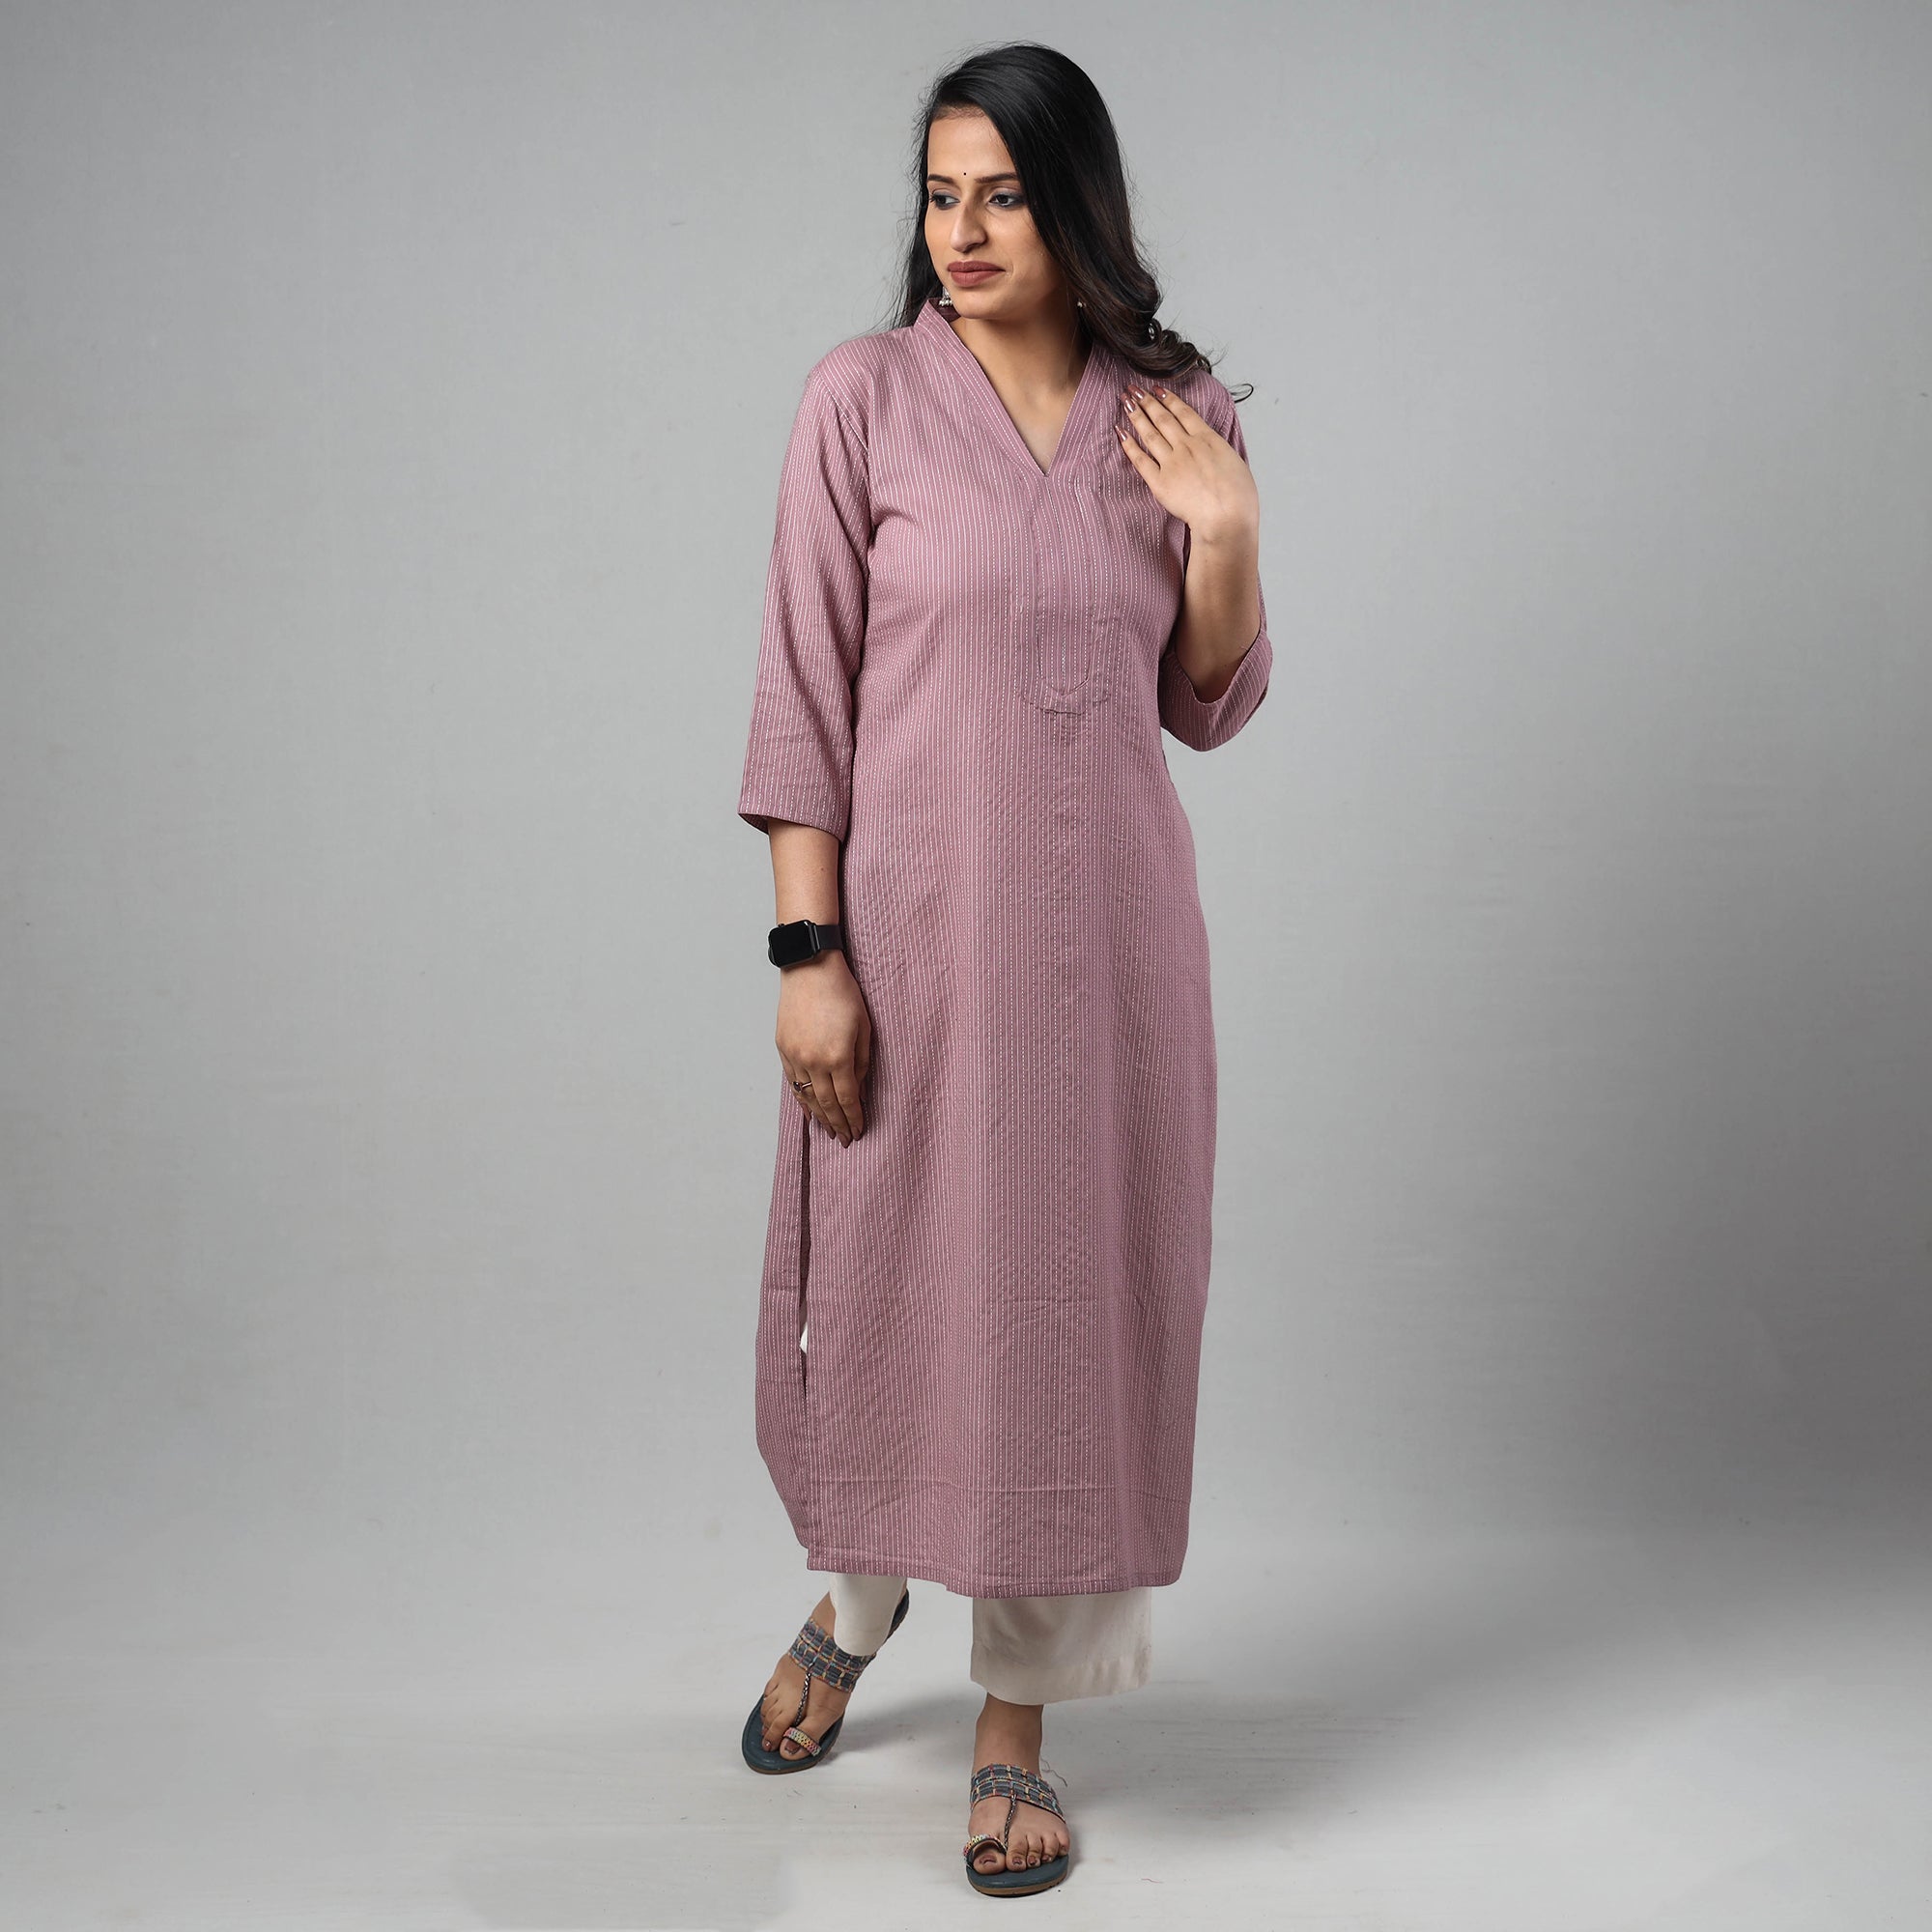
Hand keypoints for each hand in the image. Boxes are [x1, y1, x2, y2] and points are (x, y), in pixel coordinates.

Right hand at [775, 950, 870, 1144]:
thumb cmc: (843, 993)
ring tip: (829, 1131)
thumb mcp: (864, 1027)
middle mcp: (813, 1061)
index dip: (854, 1118)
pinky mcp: (783, 1049)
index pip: (847, 1099)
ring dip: (819, 1117)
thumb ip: (862, 1062)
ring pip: (807, 1097)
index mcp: (838, 1057)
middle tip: (845, 1140)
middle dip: (838, 1124)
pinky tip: (808, 1111)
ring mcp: (795, 1056)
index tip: (859, 1131)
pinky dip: (801, 1100)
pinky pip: (792, 1083)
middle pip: (826, 1104)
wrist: (810, 968)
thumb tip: (859, 1091)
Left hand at [1114, 384, 1257, 544]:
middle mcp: (1188, 446)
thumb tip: (1214, 452)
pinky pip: (1140, 460)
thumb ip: (1220, 453)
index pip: (1184, 413)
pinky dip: (1128, 445)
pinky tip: (1120, 432)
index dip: (1168, 399)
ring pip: (1150, 434)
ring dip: (1136, 415)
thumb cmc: (1239, 497)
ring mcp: (1172, 463)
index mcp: (1208, 439)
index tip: (1158, 389)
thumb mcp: (1236, 464)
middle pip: (1163, 418)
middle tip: (1134, 389)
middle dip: (1147, 401)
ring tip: (1125, 402)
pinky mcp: (1160, 483)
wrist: (1228, 518)